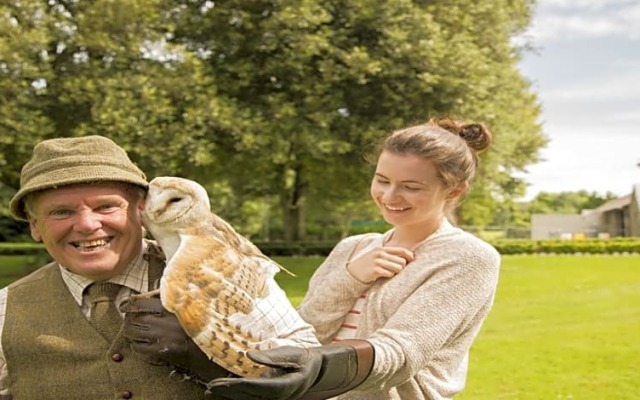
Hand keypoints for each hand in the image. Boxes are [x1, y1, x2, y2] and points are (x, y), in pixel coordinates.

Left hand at [120, 295, 229, 382]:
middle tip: (128, 319)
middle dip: (128, 319)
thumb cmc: (203, 321)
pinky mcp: (163, 352)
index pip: (140, 303)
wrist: (213, 343)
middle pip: (134, 319)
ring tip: (132, 331)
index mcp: (170, 306)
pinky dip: (137, 346)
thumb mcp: (191, 303)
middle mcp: (163, 321)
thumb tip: (157, 292)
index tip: (124, 305)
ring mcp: (162, 337)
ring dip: (130, 332)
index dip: (129, 304)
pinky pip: (141, 349)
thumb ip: (175, 297)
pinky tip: (140, 344)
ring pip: (134, 333)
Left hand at [206, 340, 373, 399]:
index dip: (240, 387)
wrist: (317, 368)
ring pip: (249, 398)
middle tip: (210, 387)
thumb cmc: (305, 358)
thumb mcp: (292, 353)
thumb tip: (249, 356)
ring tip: (211, 389)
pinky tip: (225, 389)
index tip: (223, 383)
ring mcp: (275, 396)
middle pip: (250, 396)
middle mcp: (280, 395)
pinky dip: (237, 393)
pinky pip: (251, 396)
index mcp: (287, 386)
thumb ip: (272, 356)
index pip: (259, 388)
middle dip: (229, 392)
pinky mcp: (271, 394)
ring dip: (230, 394)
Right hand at [347, 246, 414, 282]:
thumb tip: (408, 256)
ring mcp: (377, 262)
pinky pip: (390, 274)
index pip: (401, 250)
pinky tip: (384, 275)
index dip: (409, 256)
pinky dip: (389, 275)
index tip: (412, 260)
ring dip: (396, 272)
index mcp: (382, 249)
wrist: (353, 271)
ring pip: (398, 268)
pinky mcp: (375, 270)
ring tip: (390, 273)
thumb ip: (389, 254)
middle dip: (401, 267)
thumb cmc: (369, 264)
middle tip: (396, 270)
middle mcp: (380, 254)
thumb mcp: (377, 255)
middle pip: (402, 261)